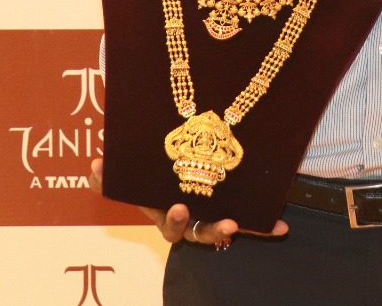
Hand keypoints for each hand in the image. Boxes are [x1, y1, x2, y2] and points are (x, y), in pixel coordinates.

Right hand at [90, 159, 289, 245]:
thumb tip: (99, 150)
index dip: (108, 182)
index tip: (101, 168)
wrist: (217, 157)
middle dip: (176, 220)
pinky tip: (282, 226)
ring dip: (218, 230)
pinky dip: (265, 227)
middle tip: (179, 208)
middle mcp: (179, 213)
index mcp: (155, 198)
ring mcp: (206, 218)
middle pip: (173, 225)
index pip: (123, 188)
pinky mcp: (234, 216)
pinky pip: (249, 225)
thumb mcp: (160, 148)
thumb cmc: (181, 158)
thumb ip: (133, 148)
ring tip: (229, 225)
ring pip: (209, 232)